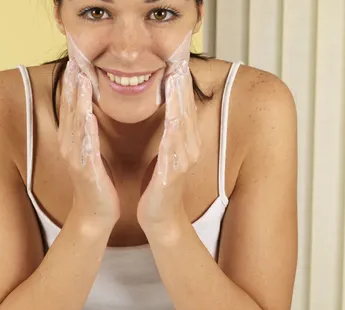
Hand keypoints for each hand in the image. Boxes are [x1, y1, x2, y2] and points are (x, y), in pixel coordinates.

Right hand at [58, 61, 119, 228]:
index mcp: (73, 141)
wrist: (96, 214)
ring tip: (80, 78)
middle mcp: (70, 147)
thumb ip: (90, 133)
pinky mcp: (85, 170)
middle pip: (69, 110)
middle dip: (72, 84)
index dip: (72, 84)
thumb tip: (91, 112)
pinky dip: (85, 129)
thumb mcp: (92, 153)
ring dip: (76, 100)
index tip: (77, 61)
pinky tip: (88, 114)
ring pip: (75, 123)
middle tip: (75, 58)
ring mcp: (75, 158)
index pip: (71, 107)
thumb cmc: (98, 183)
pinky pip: (85, 146)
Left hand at [137, 61, 200, 233]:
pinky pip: (174, 144)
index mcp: (184, 141)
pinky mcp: (174, 171)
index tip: (176, 60)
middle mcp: (189, 147)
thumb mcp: (163, 153)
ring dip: (181, 99)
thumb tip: (166, 112)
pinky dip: (174, 127)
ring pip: (184, 122)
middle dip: (183, 83)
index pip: (184, 106)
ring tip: (177, 76)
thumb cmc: (156, 184)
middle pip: (188, 109)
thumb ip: (166, 133)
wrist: (158, 217)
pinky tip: (173, 114)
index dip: (181, 83)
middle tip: (179, 58)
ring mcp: (184, 159)